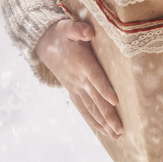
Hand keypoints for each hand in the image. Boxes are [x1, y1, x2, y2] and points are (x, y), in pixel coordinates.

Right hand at [36, 19, 122, 138]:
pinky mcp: (73, 90)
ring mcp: (75, 87)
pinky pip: (83, 108)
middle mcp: (78, 79)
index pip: (95, 78)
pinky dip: (93, 120)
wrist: (43, 43)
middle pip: (95, 99)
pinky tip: (103, 130)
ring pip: (90, 107)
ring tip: (115, 135)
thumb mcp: (68, 27)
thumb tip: (89, 33)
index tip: (116, 101)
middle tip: (120, 129)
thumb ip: (78, 29)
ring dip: (103, 122)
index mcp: (82, 63)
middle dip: (108, 114)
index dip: (105, 89)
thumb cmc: (60, 33)